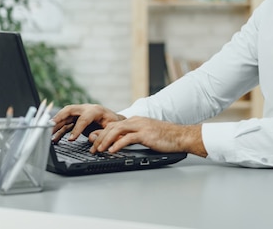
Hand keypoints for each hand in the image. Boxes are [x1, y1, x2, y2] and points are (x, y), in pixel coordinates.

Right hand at [51, 104, 125, 142]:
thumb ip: (102, 133)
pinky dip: (59, 131)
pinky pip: (66, 125)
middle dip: (59, 117)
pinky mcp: (76, 120)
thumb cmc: (113, 123)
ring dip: (56, 125)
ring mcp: (80, 114)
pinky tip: (54, 139)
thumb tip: (92, 138)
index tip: (72, 139)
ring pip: (65, 117)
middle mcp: (85, 109)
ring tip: (48, 134)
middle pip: (70, 110)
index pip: (84, 118)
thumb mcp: (112, 128)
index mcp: (96, 110)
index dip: (77, 129)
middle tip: (50, 125)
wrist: (115, 120)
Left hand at [89, 116, 206, 157]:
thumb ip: (131, 137)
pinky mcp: (145, 134)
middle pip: (112, 126)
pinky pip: (127, 138)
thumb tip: (117, 143)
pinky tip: (112, 150)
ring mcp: (140, 126)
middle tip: (92, 148)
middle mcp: (136, 121)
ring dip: (105, 140)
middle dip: (100, 138)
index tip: (94, 143)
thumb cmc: (165, 137)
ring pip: (116, 130)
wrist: (180, 136)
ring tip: (99, 150)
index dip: (101, 134)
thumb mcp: (145, 135)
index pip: (113, 125)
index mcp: (135, 121)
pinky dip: (117, 144)